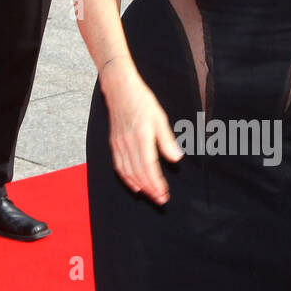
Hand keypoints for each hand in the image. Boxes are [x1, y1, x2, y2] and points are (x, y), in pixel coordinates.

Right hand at [101, 64, 183, 203]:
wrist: (120, 89)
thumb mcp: (159, 118)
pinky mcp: (114, 144)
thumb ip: (167, 140)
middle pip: (139, 174)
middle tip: (161, 201)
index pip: (149, 167)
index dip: (157, 183)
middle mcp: (128, 144)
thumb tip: (176, 159)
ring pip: (128, 172)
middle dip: (150, 190)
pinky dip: (127, 179)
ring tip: (151, 196)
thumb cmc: (142, 101)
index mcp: (141, 137)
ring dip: (140, 187)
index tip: (165, 194)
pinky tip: (135, 186)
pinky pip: (119, 167)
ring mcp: (119, 145)